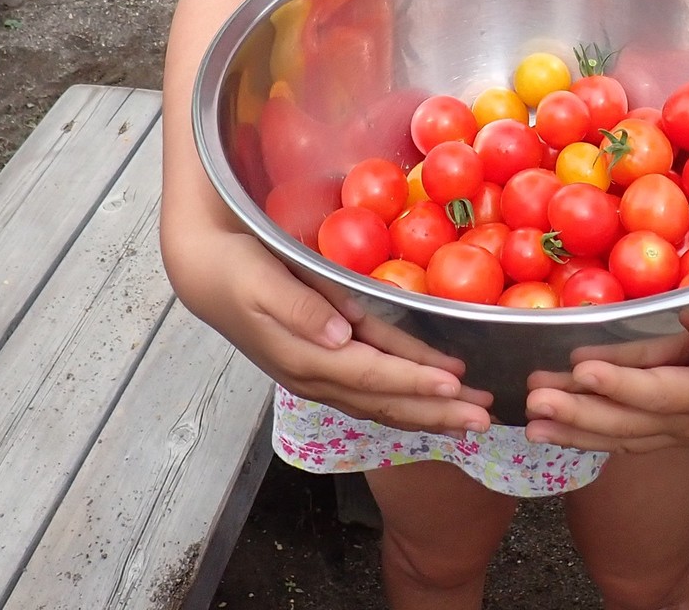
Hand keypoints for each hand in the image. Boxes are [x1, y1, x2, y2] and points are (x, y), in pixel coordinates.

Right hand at [196, 231, 493, 434]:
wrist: (205, 271)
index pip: (372, 375)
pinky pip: (370, 393)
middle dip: (435, 411)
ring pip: (381, 404)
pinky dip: (404, 401)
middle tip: (484, 418)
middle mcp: (316, 374)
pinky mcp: (321, 364)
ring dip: (427, 413)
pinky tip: (428, 402)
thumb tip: (338, 335)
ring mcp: (318, 374)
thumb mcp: (262, 280)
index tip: (454, 383)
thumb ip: (301, 308)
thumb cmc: (236, 268)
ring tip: (470, 419)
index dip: (414, 381)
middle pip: (385, 402)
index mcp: (306, 355)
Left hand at [522, 300, 688, 453]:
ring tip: (532, 424)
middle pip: (633, 424)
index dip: (622, 384)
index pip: (662, 393)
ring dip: (578, 430)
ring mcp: (687, 424)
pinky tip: (561, 429)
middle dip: (582, 415)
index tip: (583, 369)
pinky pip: (631, 432)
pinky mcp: (678, 418)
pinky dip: (593, 432)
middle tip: (536, 402)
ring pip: (626, 435)